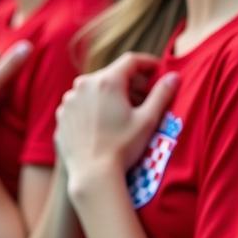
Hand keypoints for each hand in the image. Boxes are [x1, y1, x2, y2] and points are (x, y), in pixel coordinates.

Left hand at [55, 52, 179, 191]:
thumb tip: (174, 76)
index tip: (158, 71)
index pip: (131, 60)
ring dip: (110, 95)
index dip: (148, 63)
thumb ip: (162, 94)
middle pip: (112, 74)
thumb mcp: (148, 119)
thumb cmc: (123, 147)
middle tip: (145, 96)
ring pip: (95, 89)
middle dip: (130, 82)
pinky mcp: (62, 116)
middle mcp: (84, 84)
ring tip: (124, 112)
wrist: (92, 177)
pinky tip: (104, 124)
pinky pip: (81, 104)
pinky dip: (94, 108)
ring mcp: (69, 100)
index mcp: (107, 81)